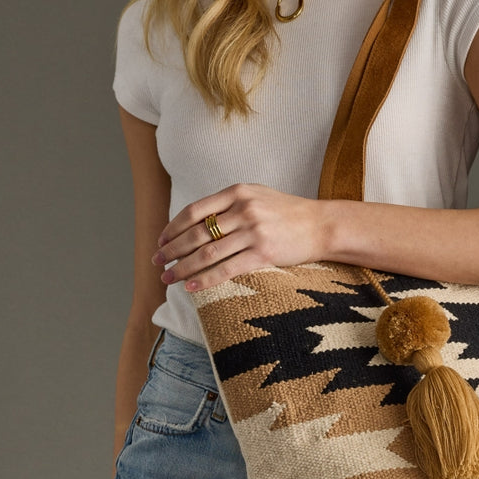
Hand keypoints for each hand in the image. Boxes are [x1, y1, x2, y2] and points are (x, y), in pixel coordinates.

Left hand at [152, 183, 329, 291]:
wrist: (322, 225)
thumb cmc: (288, 213)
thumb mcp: (258, 196)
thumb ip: (230, 204)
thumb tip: (198, 221)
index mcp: (238, 192)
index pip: (194, 211)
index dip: (173, 228)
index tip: (161, 241)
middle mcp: (243, 209)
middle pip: (196, 233)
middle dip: (171, 250)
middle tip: (156, 262)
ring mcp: (253, 231)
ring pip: (207, 252)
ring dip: (183, 267)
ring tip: (168, 278)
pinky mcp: (264, 252)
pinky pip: (227, 269)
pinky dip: (205, 279)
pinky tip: (191, 286)